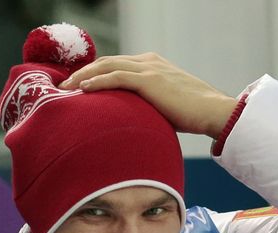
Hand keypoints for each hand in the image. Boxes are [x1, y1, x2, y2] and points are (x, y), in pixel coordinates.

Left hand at [60, 53, 236, 138]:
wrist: (214, 112)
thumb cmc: (196, 115)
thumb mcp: (169, 106)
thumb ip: (152, 107)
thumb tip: (138, 125)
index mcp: (153, 65)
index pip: (117, 64)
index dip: (96, 73)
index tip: (79, 87)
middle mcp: (149, 62)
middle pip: (107, 62)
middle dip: (83, 72)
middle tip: (64, 87)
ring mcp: (149, 68)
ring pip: (107, 66)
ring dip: (83, 76)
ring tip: (66, 89)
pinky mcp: (149, 80)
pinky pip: (115, 77)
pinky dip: (97, 82)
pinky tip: (82, 90)